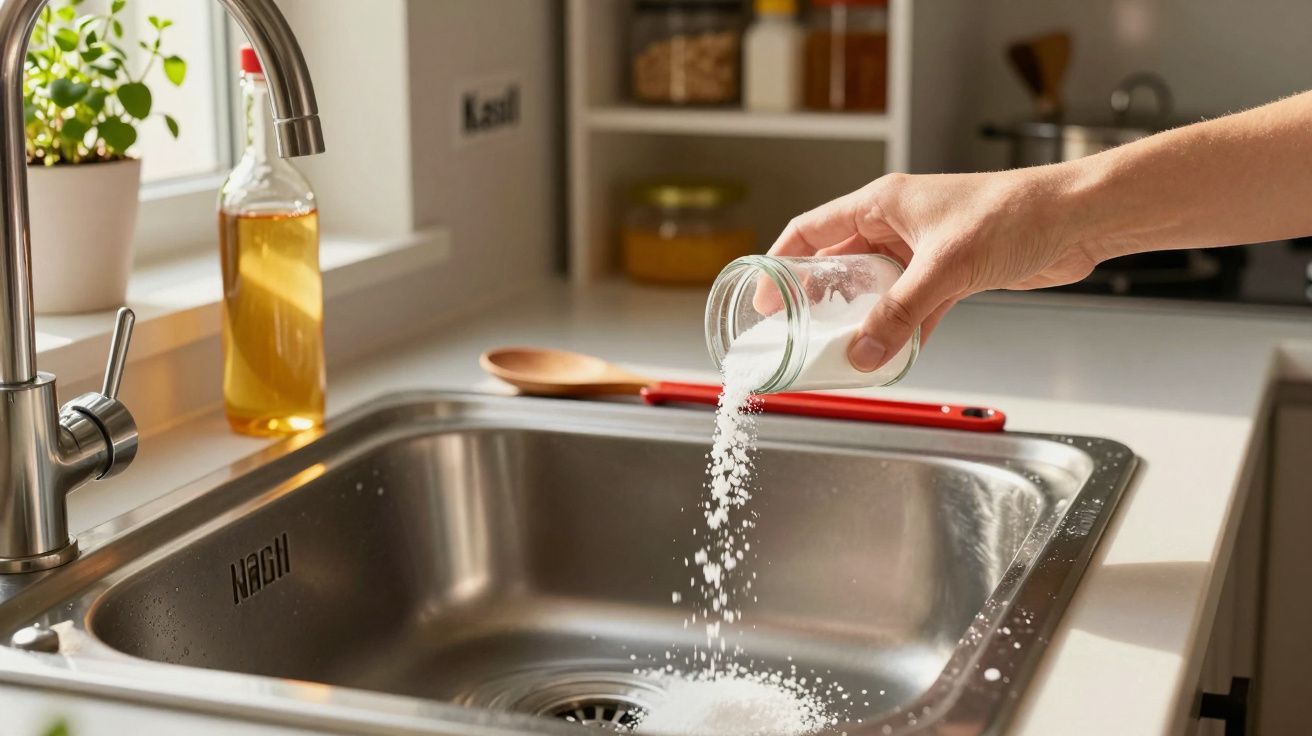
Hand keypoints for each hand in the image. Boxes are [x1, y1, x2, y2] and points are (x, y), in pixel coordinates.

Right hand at [768, 169, 1113, 371]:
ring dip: (862, 320)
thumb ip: (901, 313)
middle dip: (819, 300)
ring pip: (876, 289)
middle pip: (840, 263)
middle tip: (799, 333)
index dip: (782, 262)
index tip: (765, 297)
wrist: (1076, 219)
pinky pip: (912, 307)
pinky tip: (893, 355)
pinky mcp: (951, 273)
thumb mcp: (946, 266)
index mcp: (883, 202)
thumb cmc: (1016, 212)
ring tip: (842, 351)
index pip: (812, 230)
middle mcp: (898, 223)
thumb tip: (864, 352)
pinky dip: (902, 330)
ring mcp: (924, 250)